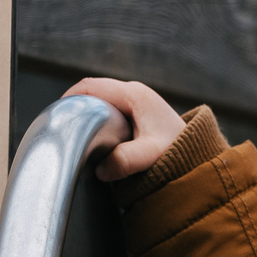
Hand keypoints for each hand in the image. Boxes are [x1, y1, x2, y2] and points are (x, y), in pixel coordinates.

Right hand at [65, 77, 185, 180]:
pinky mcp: (139, 111)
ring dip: (88, 112)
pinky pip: (111, 108)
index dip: (70, 98)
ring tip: (75, 131)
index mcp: (134, 95)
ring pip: (102, 99)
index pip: (91, 86)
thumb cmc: (180, 152)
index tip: (56, 114)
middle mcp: (135, 92)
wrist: (199, 154)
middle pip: (93, 90)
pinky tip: (94, 135)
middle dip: (76, 105)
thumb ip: (126, 161)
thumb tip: (102, 169)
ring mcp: (138, 100)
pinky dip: (99, 117)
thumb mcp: (152, 156)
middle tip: (62, 124)